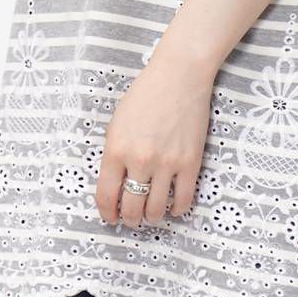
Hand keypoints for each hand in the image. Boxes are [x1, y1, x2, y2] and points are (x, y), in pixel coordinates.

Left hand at [95, 48, 214, 227]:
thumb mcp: (117, 125)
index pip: (106, 196)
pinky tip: (172, 206)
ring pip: (156, 210)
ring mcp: (167, 163)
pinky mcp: (191, 163)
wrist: (179, 77)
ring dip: (151, 217)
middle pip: (131, 208)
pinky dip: (177, 210)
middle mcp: (140, 161)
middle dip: (128, 219)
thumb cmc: (144, 96)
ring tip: (150, 214)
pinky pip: (184, 200)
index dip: (107, 213)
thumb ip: (114, 156)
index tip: (110, 217)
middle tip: (130, 218)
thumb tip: (115, 187)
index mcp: (116, 150)